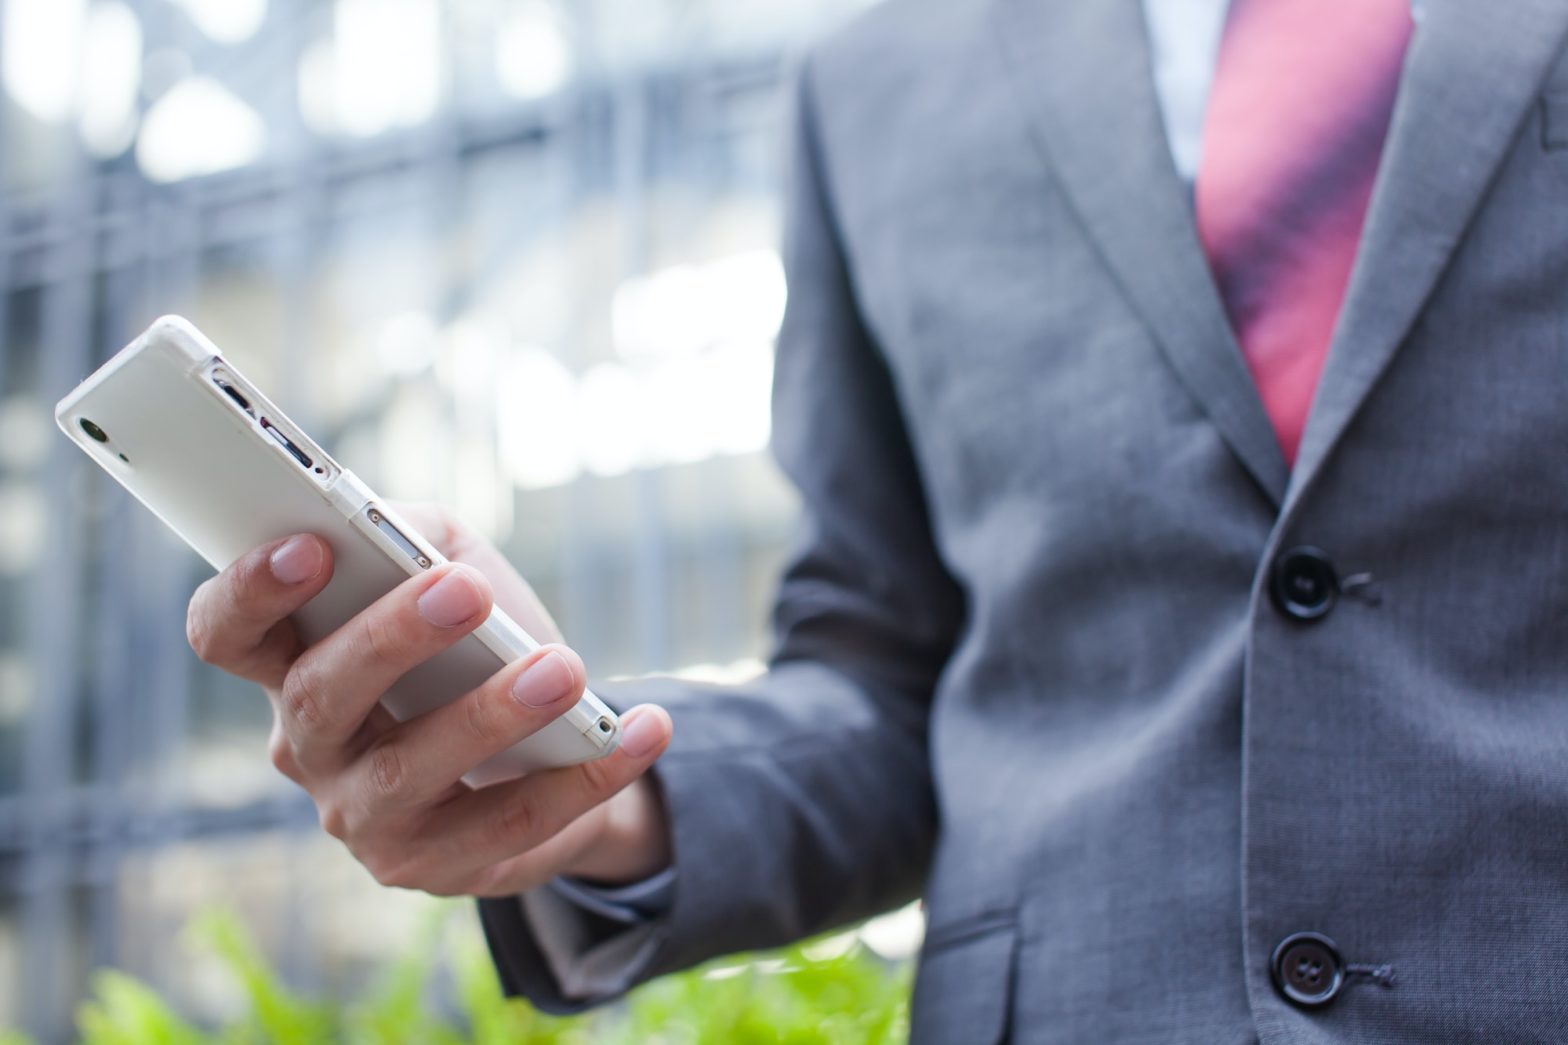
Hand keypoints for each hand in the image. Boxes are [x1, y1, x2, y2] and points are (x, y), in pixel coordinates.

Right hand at [185, 502, 673, 895]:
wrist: (545, 750)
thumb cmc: (477, 644)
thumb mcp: (451, 568)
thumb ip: (422, 537)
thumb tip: (409, 534)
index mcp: (291, 662)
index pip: (227, 633)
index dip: (250, 591)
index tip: (311, 546)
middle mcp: (309, 747)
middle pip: (317, 697)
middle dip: (390, 639)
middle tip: (466, 589)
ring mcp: (364, 819)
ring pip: (406, 773)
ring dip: (488, 716)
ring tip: (564, 669)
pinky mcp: (439, 867)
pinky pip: (511, 824)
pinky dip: (586, 773)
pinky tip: (642, 729)